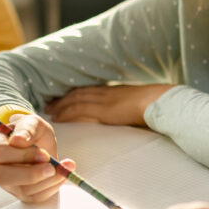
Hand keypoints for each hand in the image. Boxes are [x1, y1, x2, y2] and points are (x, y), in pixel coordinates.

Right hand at [0, 113, 73, 203]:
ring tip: (63, 169)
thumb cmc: (32, 132)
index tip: (44, 154)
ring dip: (46, 181)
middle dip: (30, 174)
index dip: (22, 155)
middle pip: (1, 176)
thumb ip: (26, 128)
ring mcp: (6, 183)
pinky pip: (34, 197)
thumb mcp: (32, 123)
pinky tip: (61, 176)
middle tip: (52, 168)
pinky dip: (51, 188)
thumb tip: (18, 140)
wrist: (40, 143)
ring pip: (20, 190)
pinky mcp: (20, 193)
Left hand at [46, 84, 172, 126]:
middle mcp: (106, 93)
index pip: (90, 90)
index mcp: (115, 91)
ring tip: (49, 111)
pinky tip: (59, 117)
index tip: (64, 97)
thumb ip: (131, 106)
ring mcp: (104, 100)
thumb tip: (130, 112)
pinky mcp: (103, 110)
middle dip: (63, 99)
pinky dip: (67, 113)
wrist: (159, 102)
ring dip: (61, 106)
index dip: (75, 94)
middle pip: (79, 94)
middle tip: (49, 104)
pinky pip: (80, 110)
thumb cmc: (155, 104)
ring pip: (76, 101)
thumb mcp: (140, 102)